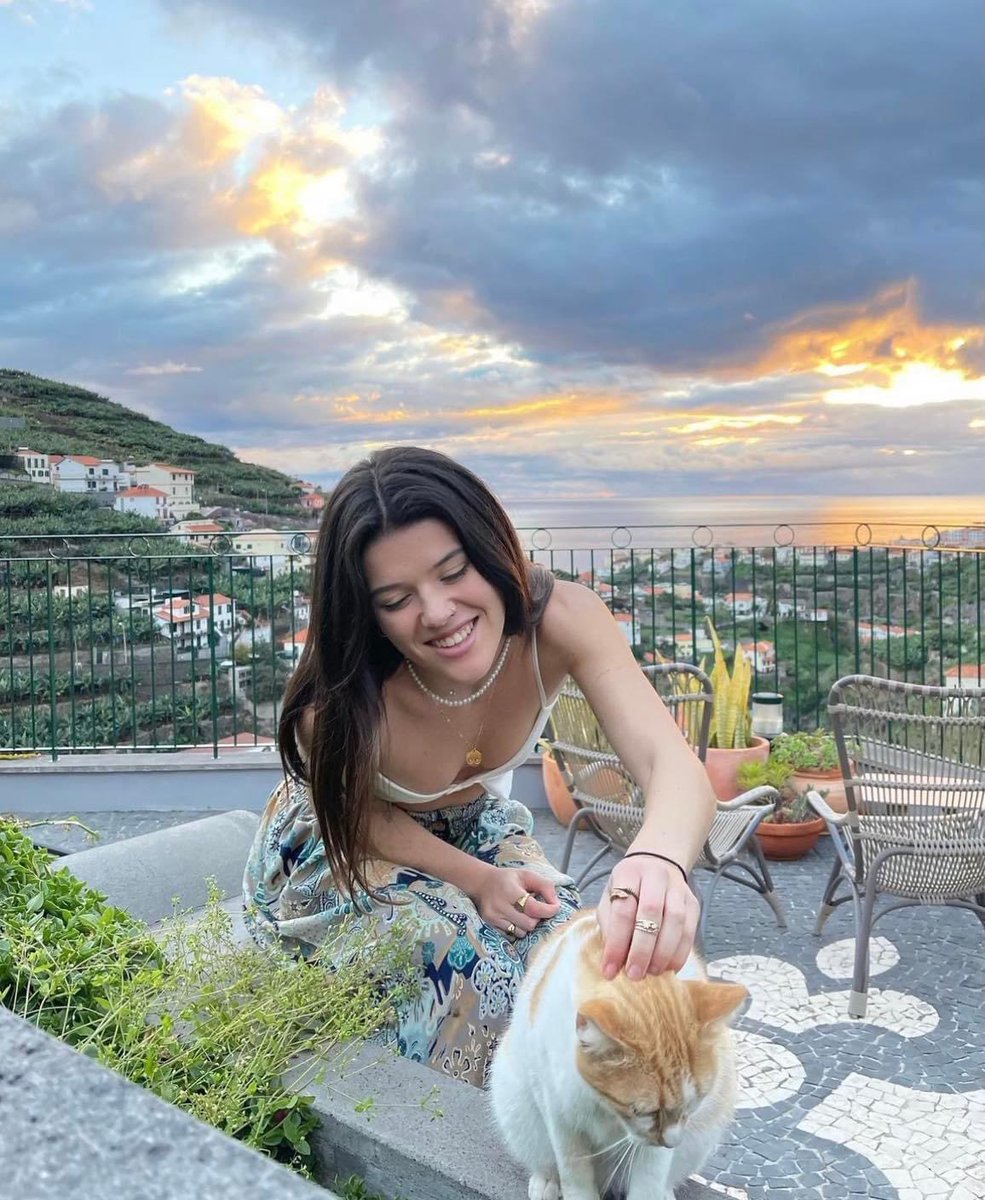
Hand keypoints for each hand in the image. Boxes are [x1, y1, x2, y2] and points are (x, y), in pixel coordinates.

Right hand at [470, 866, 560, 937]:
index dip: (548, 910)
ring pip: (522, 932)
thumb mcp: (528, 875)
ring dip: (528, 924)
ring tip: (523, 912)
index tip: (555, 907)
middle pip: (530, 923)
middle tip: (536, 908)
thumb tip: (556, 904)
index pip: (533, 908)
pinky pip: (512, 935)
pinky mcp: (490, 925)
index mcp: (509, 890)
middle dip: (537, 917)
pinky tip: (515, 917)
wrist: (482, 883)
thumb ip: (545, 886)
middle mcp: (499, 906)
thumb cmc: (508, 879)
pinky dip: (518, 928)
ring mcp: (493, 918)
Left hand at [596, 853, 698, 979]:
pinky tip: (669, 967)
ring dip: (663, 953)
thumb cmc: (629, 886)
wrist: (657, 861)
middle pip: (651, 913)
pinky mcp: (693, 902)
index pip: (623, 910)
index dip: (616, 943)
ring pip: (675, 921)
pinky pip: (690, 930)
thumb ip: (609, 924)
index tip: (609, 970)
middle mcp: (655, 876)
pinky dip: (680, 952)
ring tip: (651, 972)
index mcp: (629, 873)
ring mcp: (678, 888)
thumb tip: (614, 958)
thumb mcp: (609, 896)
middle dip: (642, 949)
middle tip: (634, 974)